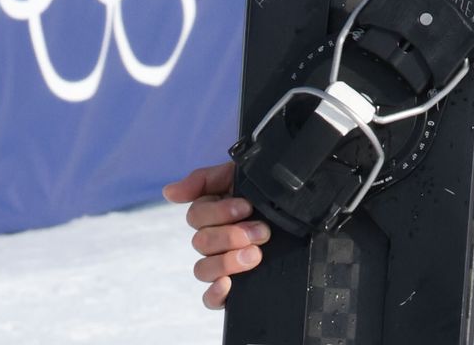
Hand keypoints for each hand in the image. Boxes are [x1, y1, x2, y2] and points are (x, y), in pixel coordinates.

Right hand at [162, 161, 268, 310]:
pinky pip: (211, 299)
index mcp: (213, 213)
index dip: (220, 212)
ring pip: (203, 269)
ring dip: (227, 261)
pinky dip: (215, 294)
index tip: (247, 207)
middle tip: (262, 231)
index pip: (197, 217)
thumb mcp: (240, 174)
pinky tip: (227, 285)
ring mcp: (223, 264)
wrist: (305, 210)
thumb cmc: (269, 191)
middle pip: (201, 243)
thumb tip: (168, 191)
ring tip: (256, 254)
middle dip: (232, 235)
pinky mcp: (233, 287)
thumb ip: (204, 180)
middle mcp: (215, 240)